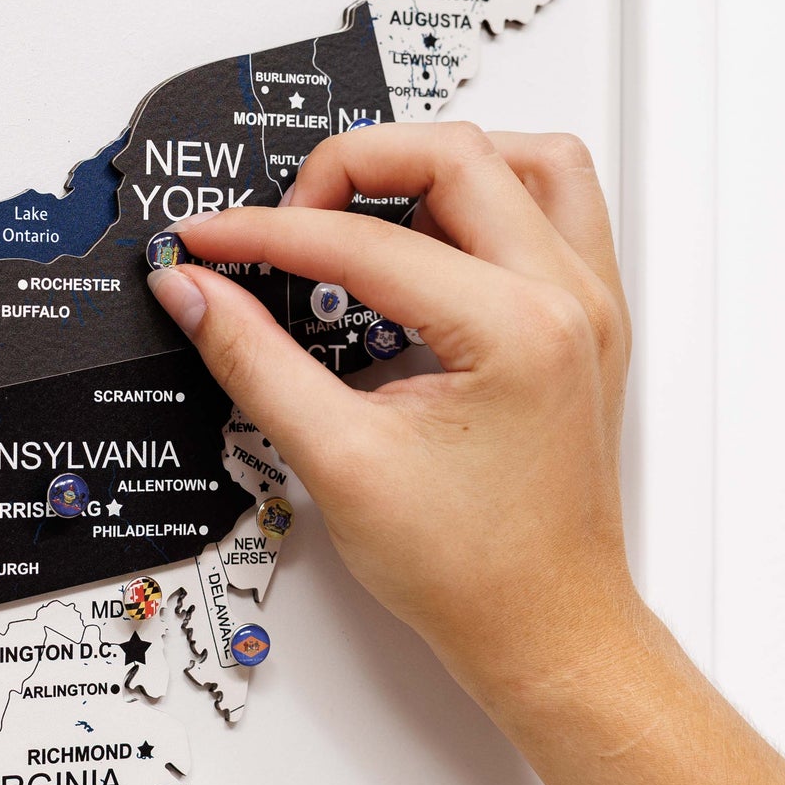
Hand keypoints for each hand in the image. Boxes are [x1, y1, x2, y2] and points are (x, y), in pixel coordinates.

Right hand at [147, 121, 638, 691]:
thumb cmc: (468, 569)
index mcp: (513, 330)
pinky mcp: (587, 321)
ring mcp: (590, 305)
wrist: (544, 629)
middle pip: (455, 154)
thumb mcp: (337, 460)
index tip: (207, 242)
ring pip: (525, 160)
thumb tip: (194, 291)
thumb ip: (254, 359)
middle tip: (284, 222)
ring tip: (365, 214)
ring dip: (436, 166)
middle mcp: (567, 300)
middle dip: (351, 167)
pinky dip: (490, 198)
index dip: (265, 234)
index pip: (363, 241)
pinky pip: (556, 207)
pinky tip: (432, 241)